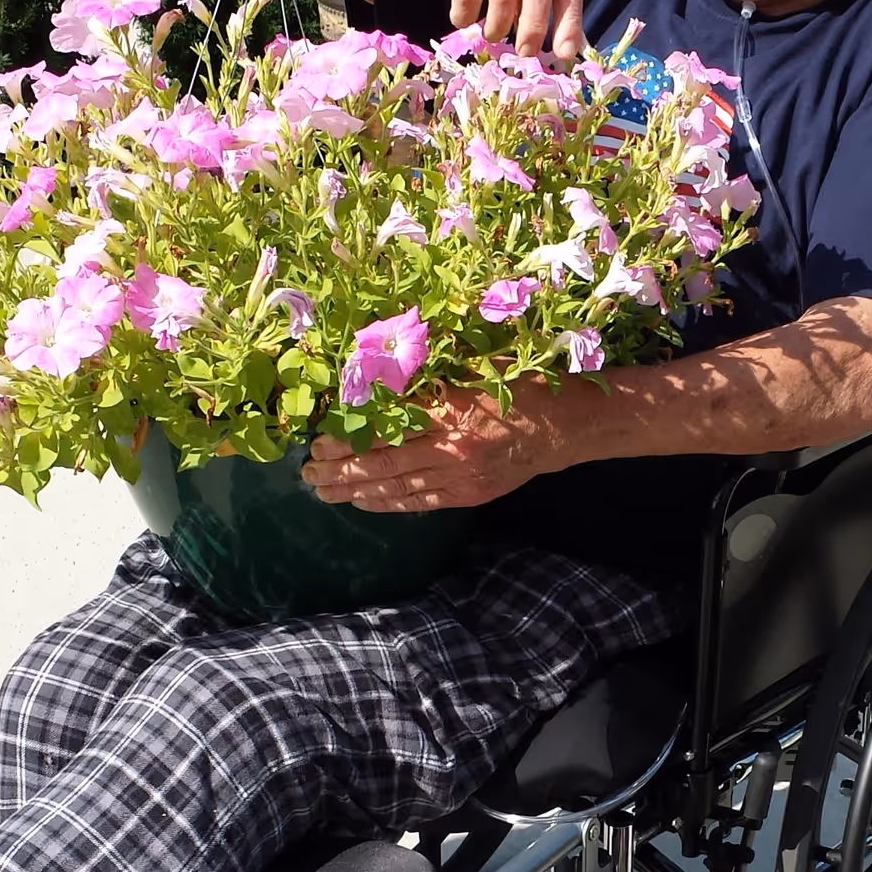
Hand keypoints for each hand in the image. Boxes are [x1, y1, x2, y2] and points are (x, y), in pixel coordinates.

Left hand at [302, 379, 598, 511]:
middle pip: (383, 464)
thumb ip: (430, 380)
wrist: (564, 426)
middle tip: (308, 473)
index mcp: (451, 410)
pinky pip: (419, 502)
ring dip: (357, 491)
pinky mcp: (468, 494)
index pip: (387, 429)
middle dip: (341, 470)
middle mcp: (452, 448)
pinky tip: (364, 502)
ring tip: (324, 491)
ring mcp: (460, 476)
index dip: (349, 439)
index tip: (319, 440)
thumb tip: (379, 381)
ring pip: (397, 488)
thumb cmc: (520, 385)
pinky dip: (388, 503)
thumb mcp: (474, 369)